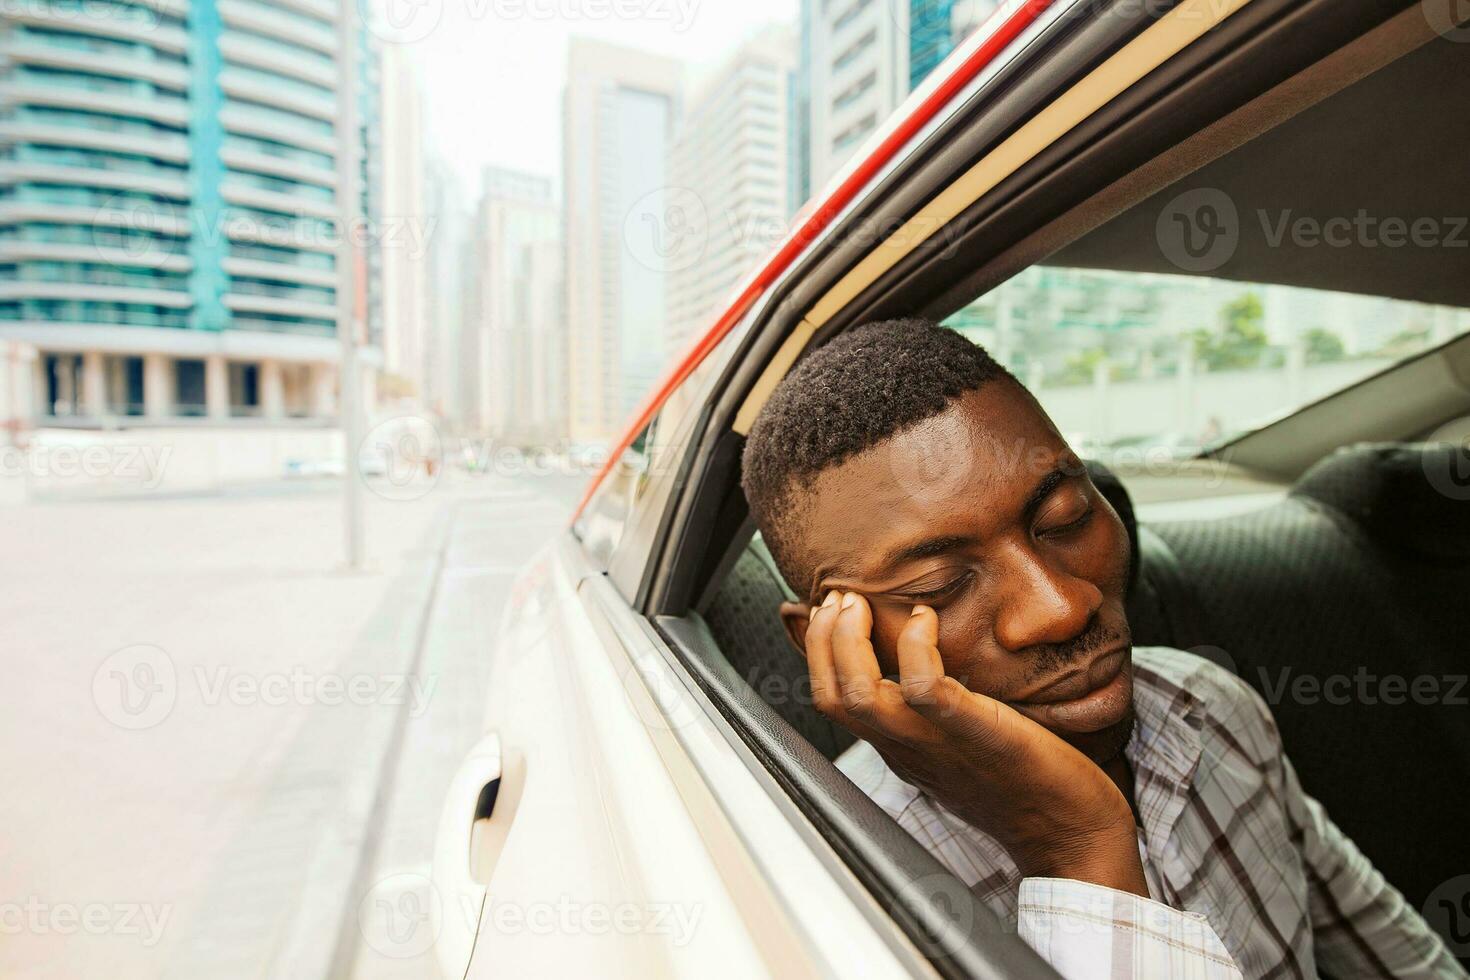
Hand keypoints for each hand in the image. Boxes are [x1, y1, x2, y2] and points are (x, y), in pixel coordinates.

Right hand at [806, 591, 1146, 894]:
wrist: (1072, 836)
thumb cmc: (1030, 789)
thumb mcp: (966, 748)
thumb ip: (941, 718)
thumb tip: (935, 673)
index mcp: (902, 750)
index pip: (835, 703)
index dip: (820, 653)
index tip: (832, 612)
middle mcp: (907, 749)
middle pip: (833, 697)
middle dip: (824, 639)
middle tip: (840, 598)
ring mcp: (935, 744)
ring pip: (860, 695)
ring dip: (848, 641)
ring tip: (860, 604)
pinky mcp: (973, 732)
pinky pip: (924, 688)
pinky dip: (914, 646)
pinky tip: (924, 618)